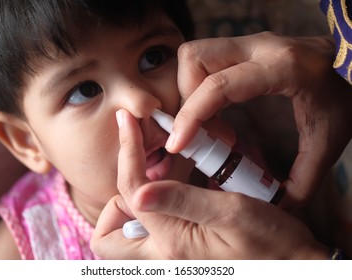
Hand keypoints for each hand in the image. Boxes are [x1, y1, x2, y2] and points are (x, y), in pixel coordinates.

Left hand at [90, 109, 328, 258]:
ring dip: (136, 195)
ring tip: (166, 167)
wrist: (293, 265)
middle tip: (144, 166)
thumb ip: (183, 201)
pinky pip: (152, 226)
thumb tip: (138, 193)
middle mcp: (162, 254)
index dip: (127, 152)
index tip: (127, 123)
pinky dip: (156, 200)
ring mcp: (169, 256)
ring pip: (127, 229)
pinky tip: (179, 181)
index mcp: (171, 242)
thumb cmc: (271, 241)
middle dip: (117, 196)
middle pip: (109, 232)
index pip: (130, 191)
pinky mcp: (179, 251)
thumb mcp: (232, 213)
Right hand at [168, 32, 351, 207]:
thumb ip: (302, 180)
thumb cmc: (345, 96)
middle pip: (195, 60)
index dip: (190, 116)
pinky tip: (216, 114)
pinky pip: (205, 62)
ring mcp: (251, 44)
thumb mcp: (328, 140)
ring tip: (208, 123)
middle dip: (186, 99)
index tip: (178, 145)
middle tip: (199, 132)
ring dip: (189, 92)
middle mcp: (261, 47)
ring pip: (195, 57)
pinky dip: (199, 88)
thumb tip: (275, 207)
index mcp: (284, 67)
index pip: (219, 86)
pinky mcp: (244, 48)